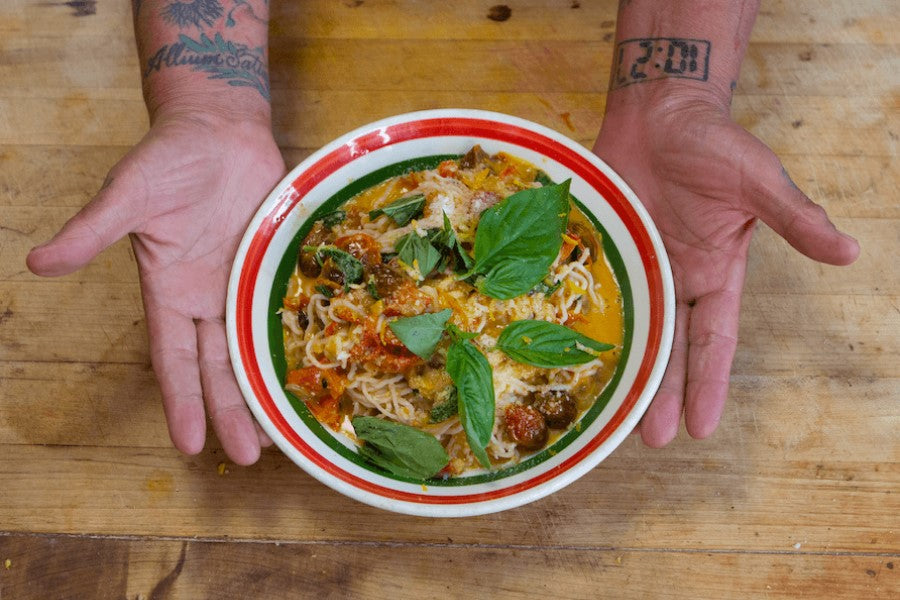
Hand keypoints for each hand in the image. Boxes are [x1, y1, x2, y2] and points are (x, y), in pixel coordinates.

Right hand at [27, 111, 284, 463]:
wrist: (219, 131)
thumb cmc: (169, 159)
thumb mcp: (127, 194)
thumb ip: (92, 231)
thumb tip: (37, 264)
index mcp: (170, 292)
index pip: (172, 359)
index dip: (181, 401)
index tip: (191, 446)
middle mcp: (207, 298)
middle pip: (219, 367)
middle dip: (233, 411)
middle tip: (253, 457)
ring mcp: (243, 285)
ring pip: (254, 348)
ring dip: (266, 389)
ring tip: (284, 432)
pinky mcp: (274, 267)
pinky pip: (284, 311)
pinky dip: (294, 341)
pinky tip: (314, 373)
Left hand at [593, 93, 858, 446]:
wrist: (660, 111)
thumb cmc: (715, 144)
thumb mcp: (759, 182)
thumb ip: (796, 219)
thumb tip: (849, 251)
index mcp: (716, 274)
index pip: (714, 341)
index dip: (709, 383)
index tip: (704, 427)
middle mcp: (676, 280)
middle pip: (669, 348)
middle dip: (663, 394)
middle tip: (650, 441)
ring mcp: (637, 267)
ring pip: (631, 330)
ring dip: (625, 370)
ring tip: (611, 417)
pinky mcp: (605, 250)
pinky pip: (594, 293)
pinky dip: (585, 322)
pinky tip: (570, 354)